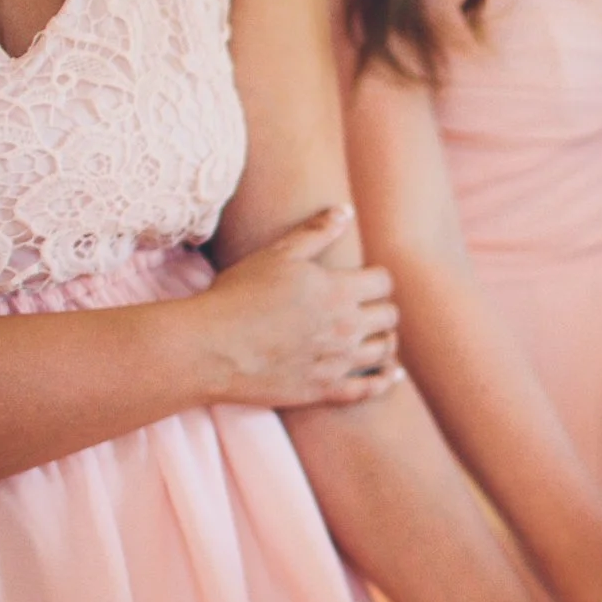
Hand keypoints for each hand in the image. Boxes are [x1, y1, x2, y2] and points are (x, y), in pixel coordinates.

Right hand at [195, 206, 403, 407]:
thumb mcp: (277, 255)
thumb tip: (346, 211)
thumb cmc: (239, 295)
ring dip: (385, 341)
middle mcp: (346, 326)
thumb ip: (315, 232)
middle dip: (382, 308)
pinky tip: (390, 375)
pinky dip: (384, 381)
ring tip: (377, 336)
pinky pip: (368, 389)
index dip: (377, 278)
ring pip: (384, 351)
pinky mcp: (324, 390)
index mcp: (339, 290)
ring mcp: (337, 361)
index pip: (384, 282)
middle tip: (370, 308)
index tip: (366, 281)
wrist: (210, 347)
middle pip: (389, 316)